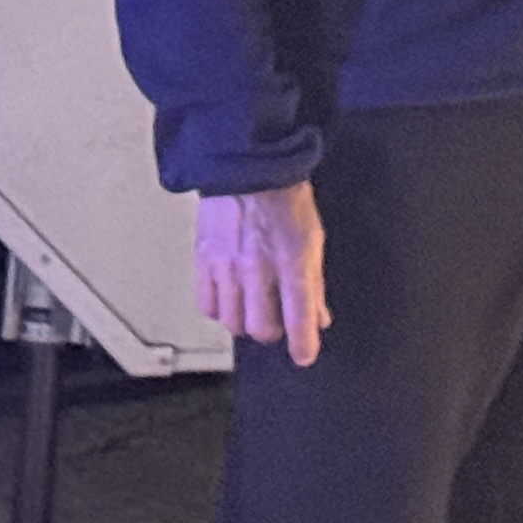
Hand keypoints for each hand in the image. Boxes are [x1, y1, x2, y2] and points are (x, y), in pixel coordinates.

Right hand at [195, 182, 328, 363]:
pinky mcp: (204, 259)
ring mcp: (227, 265)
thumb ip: (315, 283)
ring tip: (254, 309)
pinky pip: (207, 304)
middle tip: (278, 323)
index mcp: (292, 260)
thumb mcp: (313, 238)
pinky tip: (230, 299)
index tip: (304, 355)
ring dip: (246, 323)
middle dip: (273, 332)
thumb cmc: (285, 198)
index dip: (303, 344)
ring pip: (232, 321)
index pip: (299, 317)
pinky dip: (220, 310)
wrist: (248, 166)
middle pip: (261, 328)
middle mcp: (258, 267)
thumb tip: (319, 318)